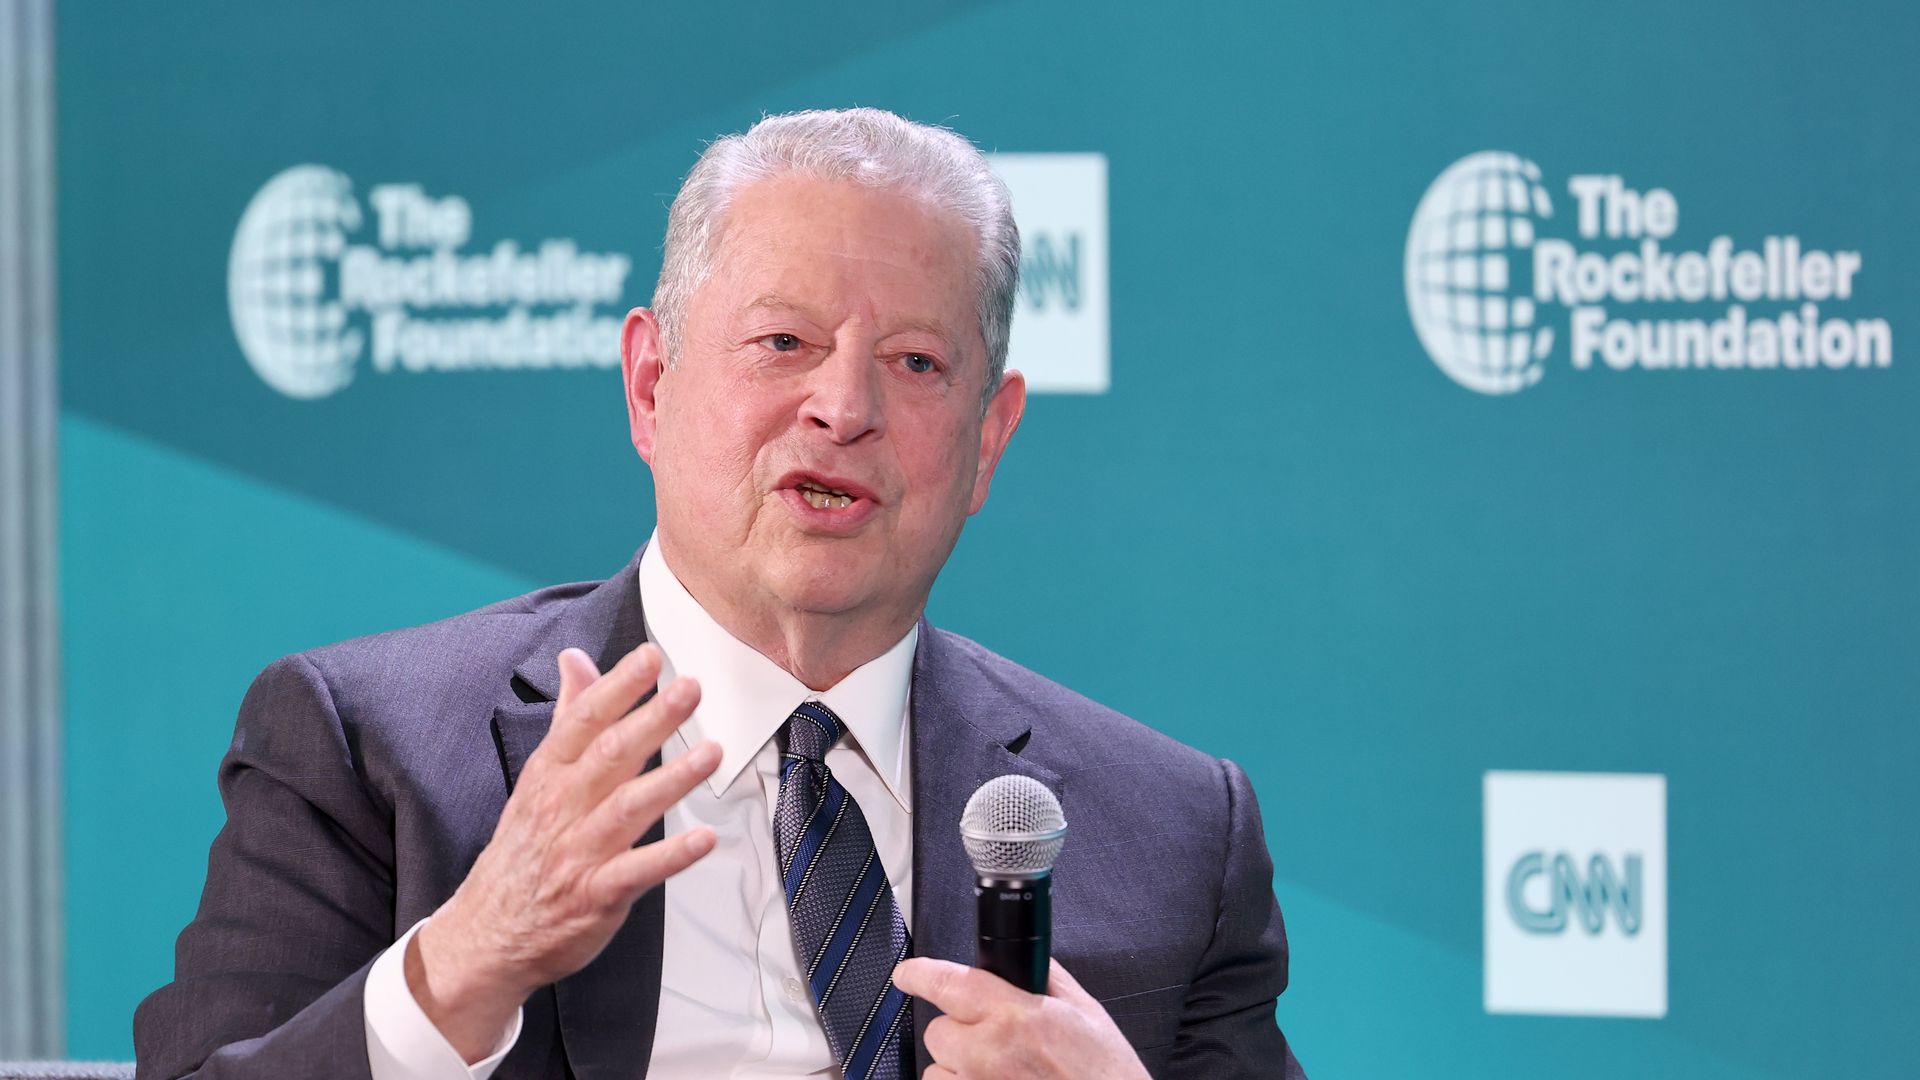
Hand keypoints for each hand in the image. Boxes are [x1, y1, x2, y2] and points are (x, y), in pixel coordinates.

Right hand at [408, 643, 719, 1060]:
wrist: (489, 933)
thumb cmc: (525, 848)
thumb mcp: (539, 776)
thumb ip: (568, 715)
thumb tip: (576, 658)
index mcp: (549, 774)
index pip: (583, 720)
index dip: (617, 687)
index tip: (650, 657)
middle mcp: (563, 807)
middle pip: (610, 755)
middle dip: (652, 719)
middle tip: (689, 689)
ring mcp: (579, 851)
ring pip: (628, 808)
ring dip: (672, 779)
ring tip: (711, 753)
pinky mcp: (597, 894)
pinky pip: (638, 871)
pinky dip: (671, 855)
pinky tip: (705, 839)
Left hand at [892, 956, 1150, 1079]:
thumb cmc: (1106, 1072)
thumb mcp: (1085, 1011)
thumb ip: (1046, 979)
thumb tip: (1020, 961)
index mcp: (1016, 1016)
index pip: (947, 983)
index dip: (919, 973)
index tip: (907, 973)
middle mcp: (990, 1054)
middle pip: (937, 1032)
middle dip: (959, 1031)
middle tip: (991, 1037)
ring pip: (938, 1070)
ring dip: (959, 1068)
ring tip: (997, 1071)